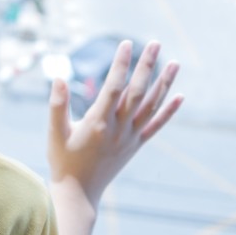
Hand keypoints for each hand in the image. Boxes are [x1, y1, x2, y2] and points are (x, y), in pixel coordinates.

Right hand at [46, 41, 181, 232]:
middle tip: (155, 43)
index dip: (121, 64)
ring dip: (165, 83)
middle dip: (147, 65)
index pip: (113, 86)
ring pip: (152, 106)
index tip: (125, 43)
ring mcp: (130, 137)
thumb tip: (58, 77)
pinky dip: (169, 111)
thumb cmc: (63, 160)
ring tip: (174, 62)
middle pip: (138, 92)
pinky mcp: (135, 145)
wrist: (79, 192)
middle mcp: (119, 129)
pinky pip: (156, 126)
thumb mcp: (55, 132)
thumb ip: (57, 105)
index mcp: (98, 122)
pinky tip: (180, 96)